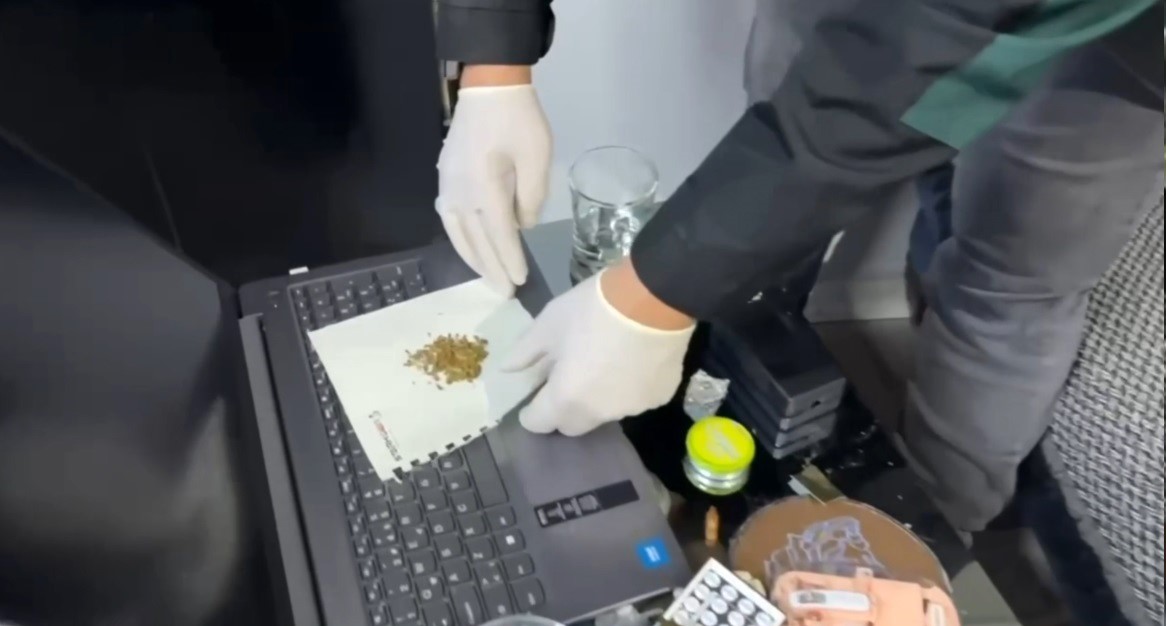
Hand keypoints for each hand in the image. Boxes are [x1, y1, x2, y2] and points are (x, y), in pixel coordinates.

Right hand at [436, 66, 550, 296]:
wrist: (489, 88)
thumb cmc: (519, 120)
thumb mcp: (537, 157)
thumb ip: (532, 197)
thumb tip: (522, 226)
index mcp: (485, 187)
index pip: (499, 234)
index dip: (509, 260)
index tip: (519, 280)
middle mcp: (461, 192)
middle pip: (477, 240)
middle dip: (492, 268)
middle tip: (505, 292)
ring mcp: (448, 186)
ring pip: (459, 233)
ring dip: (474, 259)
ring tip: (488, 277)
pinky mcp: (445, 179)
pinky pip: (450, 219)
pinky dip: (460, 239)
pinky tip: (469, 249)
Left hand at [502, 260, 695, 435]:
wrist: (653, 298)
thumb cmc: (592, 309)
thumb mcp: (550, 323)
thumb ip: (526, 352)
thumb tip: (508, 368)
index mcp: (566, 398)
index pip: (540, 423)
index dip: (532, 413)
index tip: (533, 397)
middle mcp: (599, 413)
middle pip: (573, 425)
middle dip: (564, 409)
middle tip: (567, 379)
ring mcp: (632, 408)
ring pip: (606, 412)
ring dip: (598, 398)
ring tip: (604, 364)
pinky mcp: (659, 398)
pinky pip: (636, 399)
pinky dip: (629, 387)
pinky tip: (633, 360)